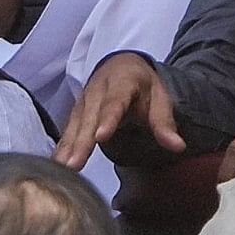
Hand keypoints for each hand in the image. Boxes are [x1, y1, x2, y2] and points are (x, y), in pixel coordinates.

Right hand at [54, 52, 181, 168]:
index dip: (107, 119)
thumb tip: (178, 147)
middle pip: (89, 118)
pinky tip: (56, 164)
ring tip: (63, 168)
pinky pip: (68, 130)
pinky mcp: (75, 112)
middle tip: (74, 164)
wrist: (120, 67)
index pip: (115, 102)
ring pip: (75, 125)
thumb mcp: (160, 98)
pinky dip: (62, 147)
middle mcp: (98, 90)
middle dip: (81, 142)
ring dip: (67, 147)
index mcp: (123, 82)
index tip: (101, 136)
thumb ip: (164, 124)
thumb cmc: (141, 86)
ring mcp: (83, 101)